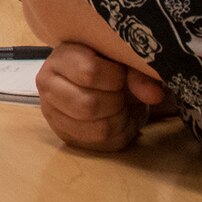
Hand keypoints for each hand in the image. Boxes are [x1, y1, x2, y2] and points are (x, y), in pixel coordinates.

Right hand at [36, 42, 166, 152]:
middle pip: (89, 105)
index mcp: (61, 58)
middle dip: (116, 102)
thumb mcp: (125, 61)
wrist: (100, 83)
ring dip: (119, 120)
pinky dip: (118, 134)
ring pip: (97, 128)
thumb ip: (139, 72)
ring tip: (120, 107)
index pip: (89, 72)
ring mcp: (52, 112)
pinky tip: (116, 120)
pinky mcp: (65, 134)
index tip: (121, 75)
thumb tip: (154, 95)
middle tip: (120, 94)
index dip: (115, 77)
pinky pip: (101, 144)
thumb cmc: (110, 67)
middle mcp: (47, 84)